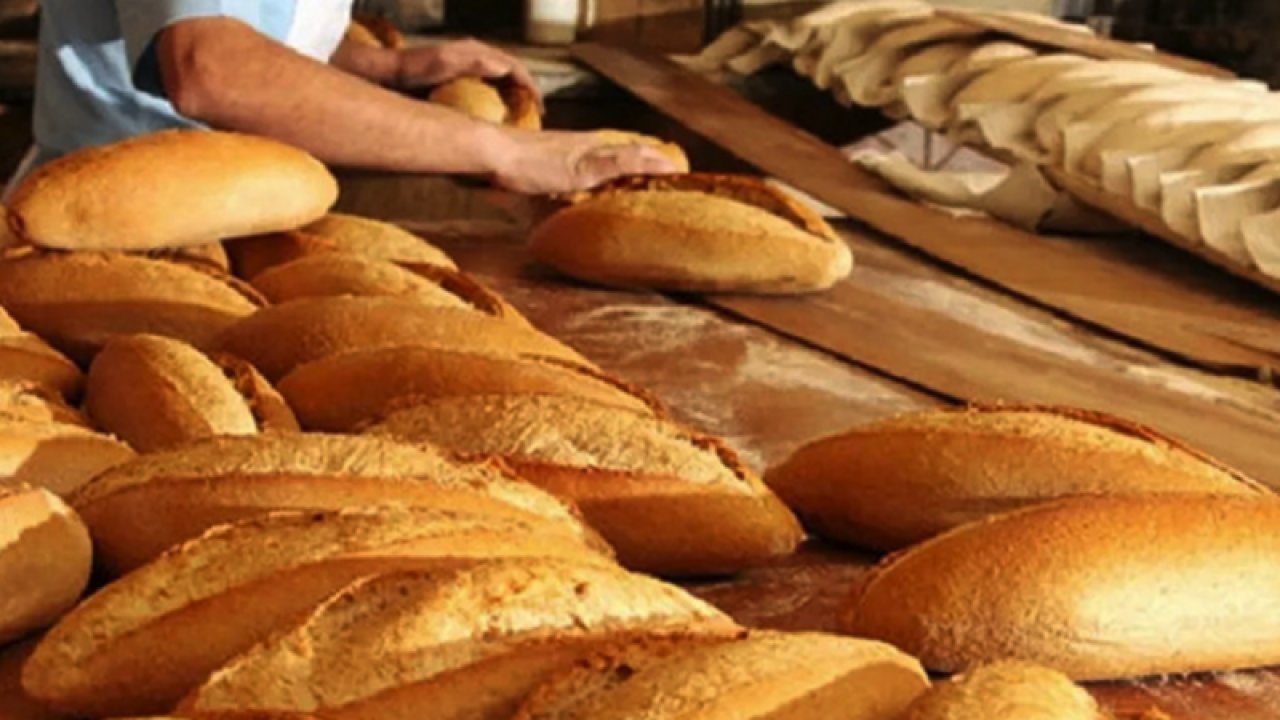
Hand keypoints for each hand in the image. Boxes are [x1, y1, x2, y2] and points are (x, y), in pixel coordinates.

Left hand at [397, 38, 538, 101]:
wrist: (393, 72)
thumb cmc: (416, 70)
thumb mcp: (445, 64)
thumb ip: (474, 63)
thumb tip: (504, 67)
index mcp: (477, 51)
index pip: (514, 66)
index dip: (530, 85)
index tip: (539, 105)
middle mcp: (476, 54)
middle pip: (513, 70)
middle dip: (528, 89)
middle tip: (537, 112)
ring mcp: (470, 62)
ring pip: (503, 76)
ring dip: (516, 92)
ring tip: (524, 112)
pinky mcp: (462, 72)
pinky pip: (491, 82)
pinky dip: (502, 94)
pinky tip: (501, 110)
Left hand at [491, 131, 683, 194]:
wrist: (492, 157)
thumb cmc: (534, 163)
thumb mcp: (584, 168)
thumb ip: (619, 162)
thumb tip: (658, 158)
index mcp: (597, 146)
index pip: (639, 151)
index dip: (660, 162)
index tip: (681, 173)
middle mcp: (585, 146)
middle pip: (623, 152)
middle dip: (645, 162)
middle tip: (663, 173)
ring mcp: (567, 154)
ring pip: (603, 158)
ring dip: (622, 167)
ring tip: (635, 178)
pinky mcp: (550, 164)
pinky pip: (583, 170)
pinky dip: (596, 175)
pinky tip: (589, 185)